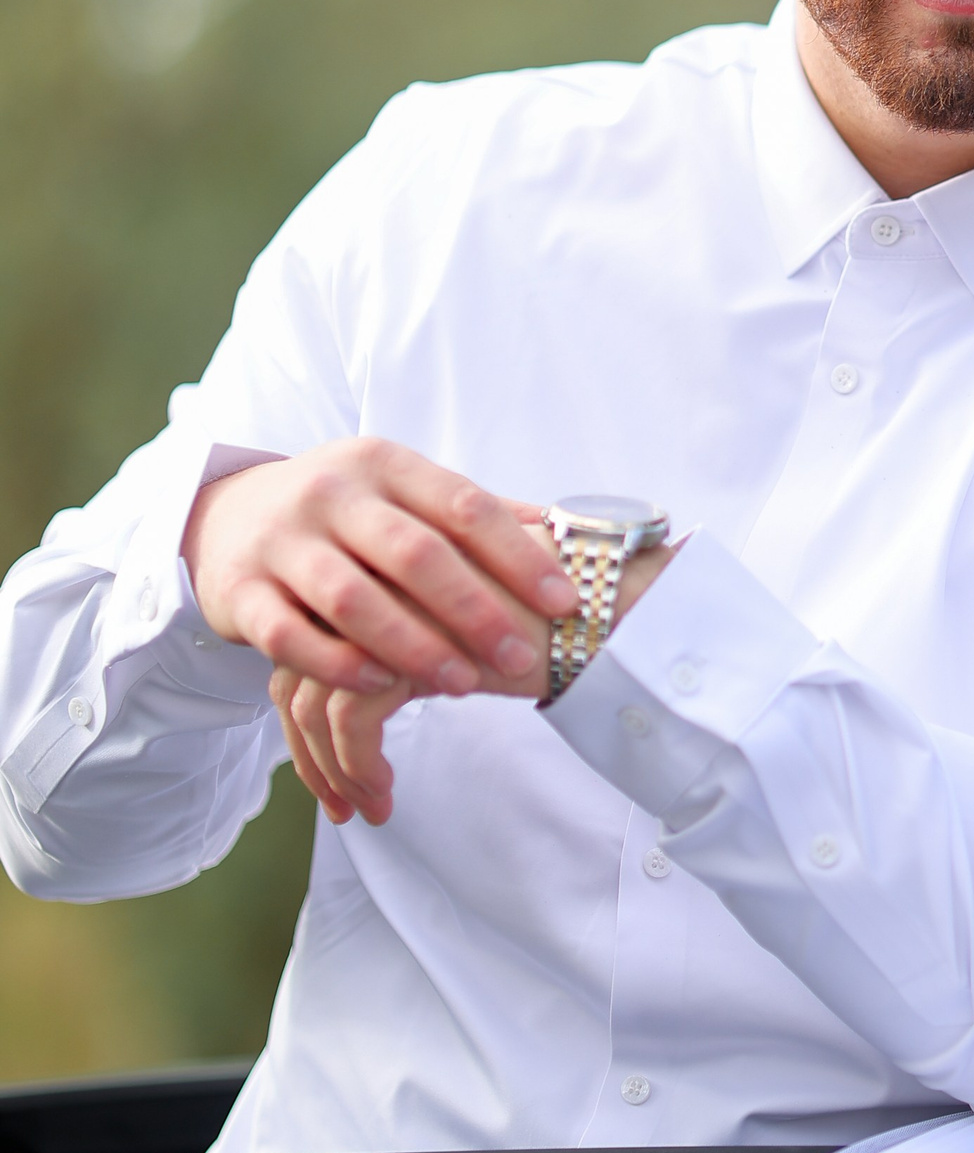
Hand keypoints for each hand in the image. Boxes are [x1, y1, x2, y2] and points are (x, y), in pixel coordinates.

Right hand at [183, 440, 581, 703]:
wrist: (226, 512)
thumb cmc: (344, 511)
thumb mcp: (403, 492)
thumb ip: (474, 512)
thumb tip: (567, 526)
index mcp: (384, 463)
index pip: (463, 505)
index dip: (517, 555)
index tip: (565, 600)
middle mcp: (331, 493)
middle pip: (413, 553)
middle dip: (474, 609)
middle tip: (520, 656)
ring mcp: (281, 541)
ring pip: (352, 598)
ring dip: (414, 645)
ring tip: (464, 684)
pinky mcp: (241, 592)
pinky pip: (289, 635)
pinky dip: (337, 664)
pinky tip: (381, 689)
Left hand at [272, 533, 676, 825]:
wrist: (603, 600)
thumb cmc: (553, 608)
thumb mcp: (470, 615)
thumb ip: (421, 634)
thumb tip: (370, 700)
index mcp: (381, 560)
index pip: (313, 636)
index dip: (309, 704)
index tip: (327, 760)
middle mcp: (369, 577)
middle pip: (299, 669)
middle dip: (307, 747)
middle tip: (334, 800)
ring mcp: (382, 609)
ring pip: (314, 700)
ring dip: (333, 768)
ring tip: (366, 807)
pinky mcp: (404, 646)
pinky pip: (352, 720)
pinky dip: (360, 764)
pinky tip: (385, 791)